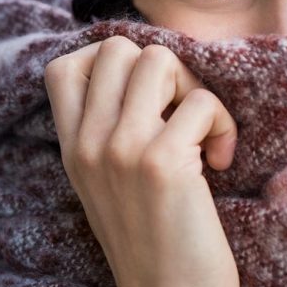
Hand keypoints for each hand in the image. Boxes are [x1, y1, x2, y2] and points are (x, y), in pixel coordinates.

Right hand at [44, 35, 238, 286]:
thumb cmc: (149, 238)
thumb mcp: (104, 183)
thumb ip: (105, 131)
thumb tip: (142, 69)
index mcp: (72, 148)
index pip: (63, 68)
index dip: (107, 62)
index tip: (141, 93)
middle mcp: (88, 143)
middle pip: (118, 48)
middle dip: (160, 68)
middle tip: (178, 110)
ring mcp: (121, 149)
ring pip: (159, 60)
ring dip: (193, 87)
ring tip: (201, 130)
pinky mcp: (161, 162)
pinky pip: (201, 102)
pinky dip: (223, 124)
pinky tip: (221, 161)